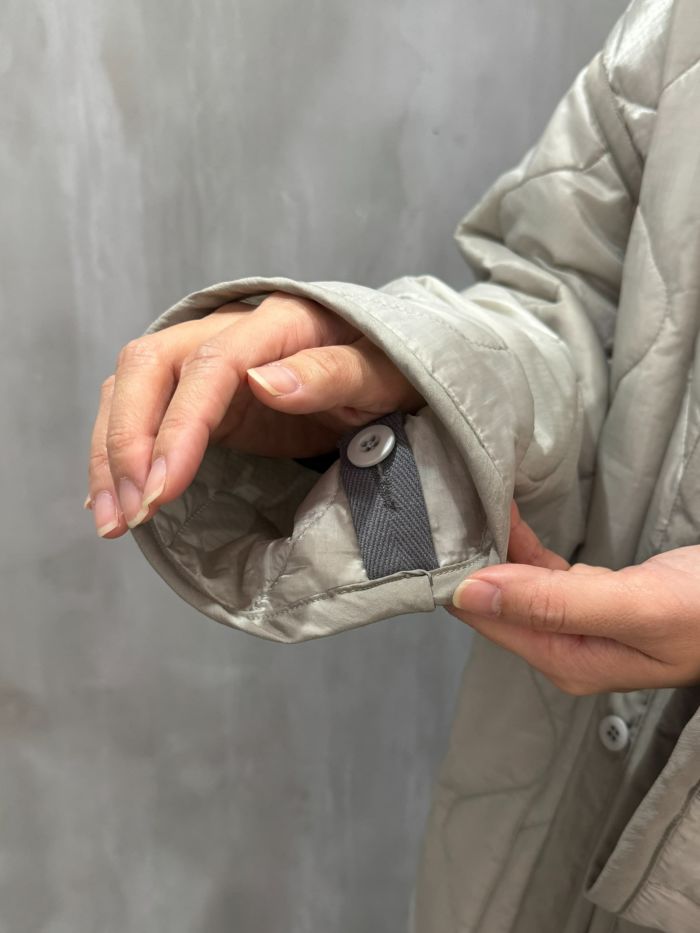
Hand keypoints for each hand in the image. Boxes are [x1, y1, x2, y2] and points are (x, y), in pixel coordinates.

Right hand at [87, 292, 421, 537]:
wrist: (379, 372)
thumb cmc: (388, 371)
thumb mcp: (381, 374)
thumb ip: (333, 373)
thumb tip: (267, 382)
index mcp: (280, 322)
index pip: (213, 365)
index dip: (181, 425)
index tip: (163, 486)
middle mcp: (229, 330)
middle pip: (149, 366)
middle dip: (127, 441)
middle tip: (130, 512)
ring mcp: (205, 358)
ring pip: (131, 388)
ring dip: (111, 454)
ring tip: (112, 521)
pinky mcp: (197, 392)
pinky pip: (141, 411)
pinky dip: (118, 454)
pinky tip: (111, 499)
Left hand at [449, 502, 699, 693]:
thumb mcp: (633, 607)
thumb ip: (552, 604)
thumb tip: (472, 593)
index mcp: (566, 658)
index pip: (486, 618)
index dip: (458, 576)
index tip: (434, 530)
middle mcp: (564, 647)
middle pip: (495, 602)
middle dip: (468, 559)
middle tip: (444, 506)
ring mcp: (580, 625)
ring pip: (517, 584)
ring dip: (493, 548)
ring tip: (468, 505)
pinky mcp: (596, 600)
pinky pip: (542, 573)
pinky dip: (523, 546)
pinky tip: (509, 521)